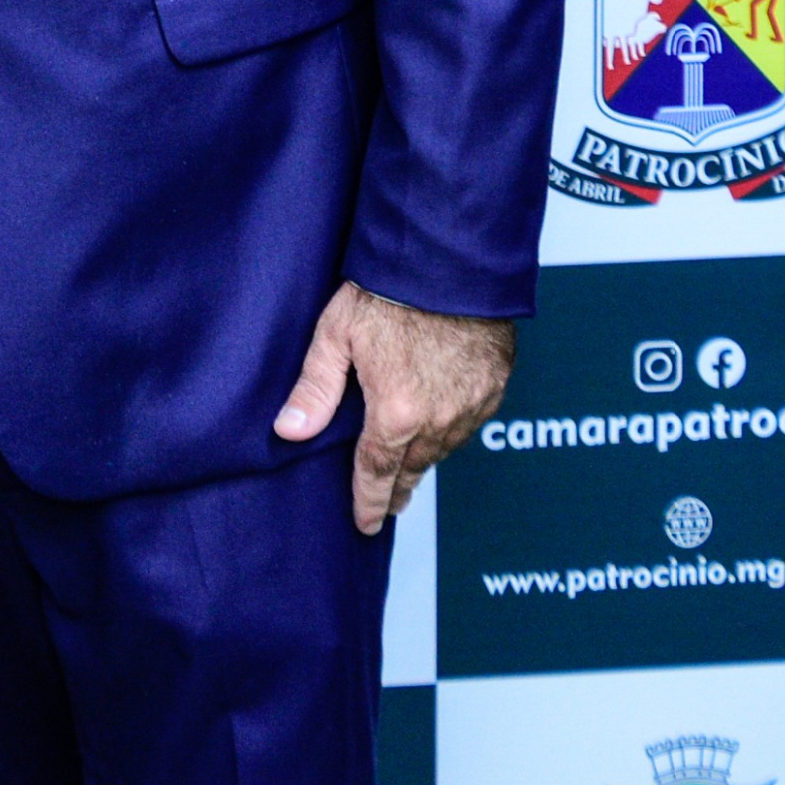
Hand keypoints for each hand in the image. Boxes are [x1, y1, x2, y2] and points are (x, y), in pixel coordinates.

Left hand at [273, 280, 515, 534]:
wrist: (452, 261)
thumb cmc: (389, 291)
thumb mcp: (336, 335)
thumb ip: (315, 389)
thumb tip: (288, 432)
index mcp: (396, 412)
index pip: (377, 473)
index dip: (369, 501)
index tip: (366, 524)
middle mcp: (439, 418)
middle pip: (413, 467)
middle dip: (397, 489)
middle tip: (388, 505)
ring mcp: (472, 404)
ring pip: (444, 449)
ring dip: (425, 460)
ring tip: (410, 468)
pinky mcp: (496, 386)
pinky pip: (471, 424)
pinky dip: (453, 432)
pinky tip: (442, 429)